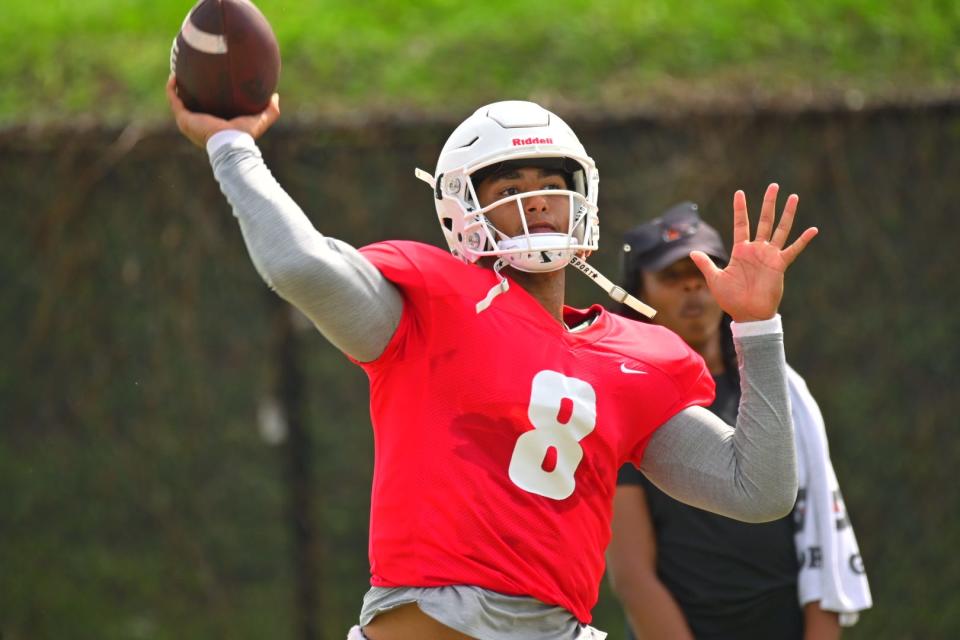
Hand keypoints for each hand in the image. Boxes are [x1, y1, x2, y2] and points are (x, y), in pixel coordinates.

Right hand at [165, 75, 279, 147]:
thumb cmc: (244, 136)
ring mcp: (189, 122)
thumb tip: (275, 96)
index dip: (206, 96)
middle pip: (191, 104)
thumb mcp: (260, 120)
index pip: (208, 109)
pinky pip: (174, 100)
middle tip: (191, 73)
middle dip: (188, 90)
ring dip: (177, 88)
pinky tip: (174, 76)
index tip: (208, 82)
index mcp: (214, 124)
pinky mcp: (184, 119)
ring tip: (178, 71)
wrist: (231, 143)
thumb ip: (270, 110)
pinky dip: (172, 89)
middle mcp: (199, 124)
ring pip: (179, 101)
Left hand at [690, 183, 817, 322]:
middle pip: (763, 220)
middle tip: (773, 185)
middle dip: (768, 203)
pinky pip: (793, 250)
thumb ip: (706, 264)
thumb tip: (692, 252)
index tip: (739, 192)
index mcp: (741, 251)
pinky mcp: (779, 265)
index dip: (740, 208)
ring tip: (793, 197)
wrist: (747, 315)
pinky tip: (813, 230)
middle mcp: (756, 250)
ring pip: (780, 229)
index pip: (741, 224)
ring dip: (787, 213)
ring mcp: (769, 256)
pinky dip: (803, 240)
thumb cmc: (731, 299)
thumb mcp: (715, 279)